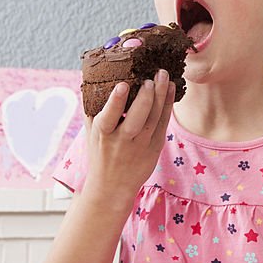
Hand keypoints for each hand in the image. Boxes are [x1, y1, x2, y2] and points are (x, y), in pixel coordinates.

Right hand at [85, 69, 174, 196]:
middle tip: (151, 76)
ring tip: (163, 75)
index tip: (122, 84)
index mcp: (103, 134)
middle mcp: (122, 140)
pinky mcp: (155, 147)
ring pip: (154, 118)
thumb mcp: (91, 132)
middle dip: (146, 96)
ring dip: (161, 96)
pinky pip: (163, 123)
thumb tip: (95, 79)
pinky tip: (170, 89)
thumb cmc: (100, 152)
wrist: (112, 186)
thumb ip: (94, 108)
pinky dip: (168, 105)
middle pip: (137, 117)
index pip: (109, 116)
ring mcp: (141, 144)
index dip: (116, 101)